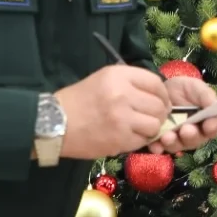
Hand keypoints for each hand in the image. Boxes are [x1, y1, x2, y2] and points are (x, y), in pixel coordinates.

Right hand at [54, 66, 169, 160]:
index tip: (161, 101)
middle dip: (159, 113)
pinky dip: (139, 140)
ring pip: (155, 125)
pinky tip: (128, 137)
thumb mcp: (102, 79)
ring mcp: (122, 118)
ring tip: (139, 128)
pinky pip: (143, 140)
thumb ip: (129, 83)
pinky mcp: (120, 139)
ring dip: (151, 129)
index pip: (155, 82)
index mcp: (118, 75)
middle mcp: (123, 94)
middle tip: (152, 118)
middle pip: (159, 105)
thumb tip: (155, 94)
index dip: (162, 94)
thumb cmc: (78, 100)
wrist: (53, 123)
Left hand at [148, 76, 216, 154]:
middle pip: (196, 140)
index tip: (209, 125)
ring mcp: (177, 139)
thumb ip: (206, 95)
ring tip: (167, 137)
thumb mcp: (196, 87)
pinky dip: (158, 147)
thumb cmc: (183, 89)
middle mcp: (194, 133)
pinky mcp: (161, 141)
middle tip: (185, 130)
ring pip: (177, 146)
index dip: (213, 128)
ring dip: (173, 142)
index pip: (214, 128)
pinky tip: (155, 145)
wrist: (159, 90)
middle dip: (191, 136)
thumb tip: (215, 105)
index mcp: (206, 121)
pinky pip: (160, 147)